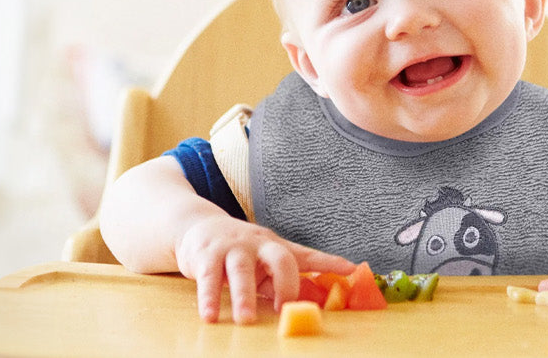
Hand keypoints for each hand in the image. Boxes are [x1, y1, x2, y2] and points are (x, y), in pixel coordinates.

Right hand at [174, 216, 354, 323]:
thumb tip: (307, 302)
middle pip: (279, 258)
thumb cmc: (239, 250)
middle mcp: (257, 244)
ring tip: (245, 320)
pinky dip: (209, 299)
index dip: (328, 261)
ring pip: (240, 271)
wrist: (197, 227)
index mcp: (275, 246)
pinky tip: (211, 316)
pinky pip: (208, 279)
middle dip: (285, 284)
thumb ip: (281, 279)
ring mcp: (232, 248)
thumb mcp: (262, 261)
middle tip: (284, 308)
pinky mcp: (206, 255)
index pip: (306, 255)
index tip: (350, 269)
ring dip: (243, 297)